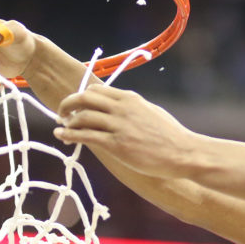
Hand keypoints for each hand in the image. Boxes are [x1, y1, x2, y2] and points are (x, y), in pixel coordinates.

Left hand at [54, 84, 201, 178]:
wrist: (183, 153)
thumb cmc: (171, 136)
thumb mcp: (151, 112)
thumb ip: (133, 109)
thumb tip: (120, 109)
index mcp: (130, 99)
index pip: (96, 90)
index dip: (81, 97)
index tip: (76, 106)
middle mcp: (122, 108)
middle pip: (84, 98)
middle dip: (68, 104)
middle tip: (62, 114)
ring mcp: (119, 126)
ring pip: (82, 116)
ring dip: (68, 122)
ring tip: (63, 129)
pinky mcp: (117, 145)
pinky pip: (86, 136)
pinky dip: (69, 135)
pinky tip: (61, 136)